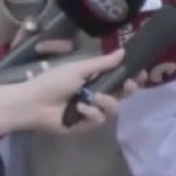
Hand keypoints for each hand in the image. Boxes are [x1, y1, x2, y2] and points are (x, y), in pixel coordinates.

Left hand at [0, 49, 138, 135]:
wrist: (34, 103)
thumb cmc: (53, 81)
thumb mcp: (79, 68)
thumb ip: (103, 63)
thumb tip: (124, 51)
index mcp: (94, 78)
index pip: (119, 77)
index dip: (131, 76)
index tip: (141, 74)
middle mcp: (96, 93)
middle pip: (122, 92)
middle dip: (128, 88)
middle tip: (129, 86)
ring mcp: (92, 109)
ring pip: (114, 107)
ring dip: (105, 100)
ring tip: (92, 97)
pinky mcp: (87, 124)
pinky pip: (100, 119)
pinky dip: (91, 112)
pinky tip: (79, 108)